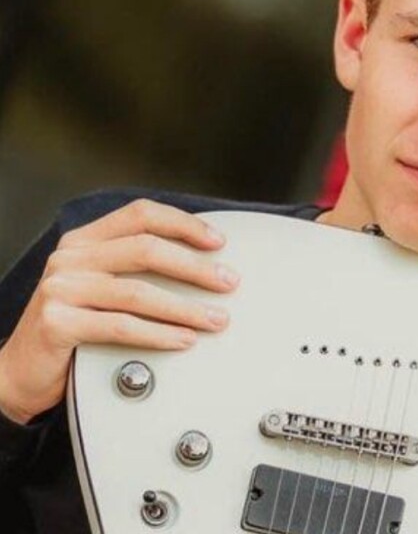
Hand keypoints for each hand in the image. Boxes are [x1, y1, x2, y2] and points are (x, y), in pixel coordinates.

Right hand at [0, 199, 236, 423]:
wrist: (20, 371)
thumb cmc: (72, 324)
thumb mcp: (100, 284)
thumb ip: (135, 267)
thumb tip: (202, 263)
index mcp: (85, 240)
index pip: (141, 215)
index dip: (183, 224)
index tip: (218, 241)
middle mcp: (71, 257)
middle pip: (146, 249)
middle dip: (195, 267)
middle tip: (228, 282)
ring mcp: (61, 288)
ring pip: (139, 292)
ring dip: (185, 307)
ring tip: (215, 319)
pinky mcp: (57, 322)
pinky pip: (121, 326)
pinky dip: (159, 334)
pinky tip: (183, 340)